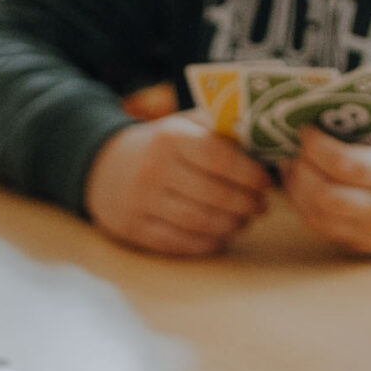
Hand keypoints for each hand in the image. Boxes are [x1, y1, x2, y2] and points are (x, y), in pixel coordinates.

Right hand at [83, 114, 272, 255]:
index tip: (266, 183)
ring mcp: (141, 202)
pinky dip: (208, 243)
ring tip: (244, 220)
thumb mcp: (182, 126)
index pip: (218, 158)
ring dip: (231, 225)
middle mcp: (153, 169)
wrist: (104, 168)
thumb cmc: (159, 146)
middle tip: (261, 206)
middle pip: (213, 195)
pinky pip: (180, 243)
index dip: (249, 174)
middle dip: (246, 204)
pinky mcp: (134, 229)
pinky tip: (222, 236)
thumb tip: (265, 145)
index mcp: (169, 138)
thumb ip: (218, 131)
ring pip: (199, 223)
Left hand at [279, 123, 370, 256]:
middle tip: (292, 145)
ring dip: (294, 186)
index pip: (346, 164)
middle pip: (323, 194)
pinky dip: (302, 202)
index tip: (304, 128)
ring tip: (292, 162)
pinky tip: (300, 182)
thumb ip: (365, 125)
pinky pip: (318, 225)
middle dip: (300, 167)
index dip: (317, 146)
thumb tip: (317, 108)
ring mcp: (368, 233)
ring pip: (314, 214)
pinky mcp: (357, 245)